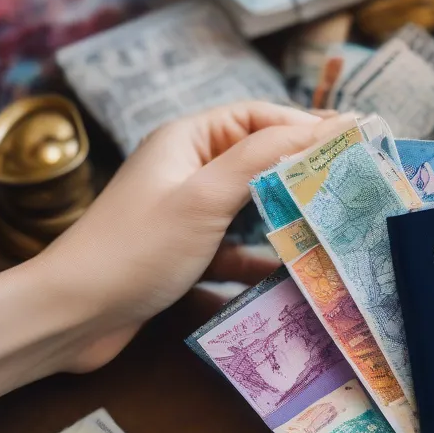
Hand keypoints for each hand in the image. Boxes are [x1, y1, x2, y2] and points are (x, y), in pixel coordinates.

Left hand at [38, 101, 354, 371]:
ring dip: (286, 216)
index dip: (307, 125)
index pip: (259, 118)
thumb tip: (317, 128)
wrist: (76, 313)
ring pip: (251, 207)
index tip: (357, 137)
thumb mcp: (204, 197)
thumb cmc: (137, 249)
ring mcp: (187, 213)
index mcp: (187, 141)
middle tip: (354, 178)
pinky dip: (260, 259)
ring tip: (332, 225)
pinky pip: (235, 249)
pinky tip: (288, 274)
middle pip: (258, 160)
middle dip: (304, 170)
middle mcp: (188, 170)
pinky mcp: (186, 254)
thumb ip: (261, 159)